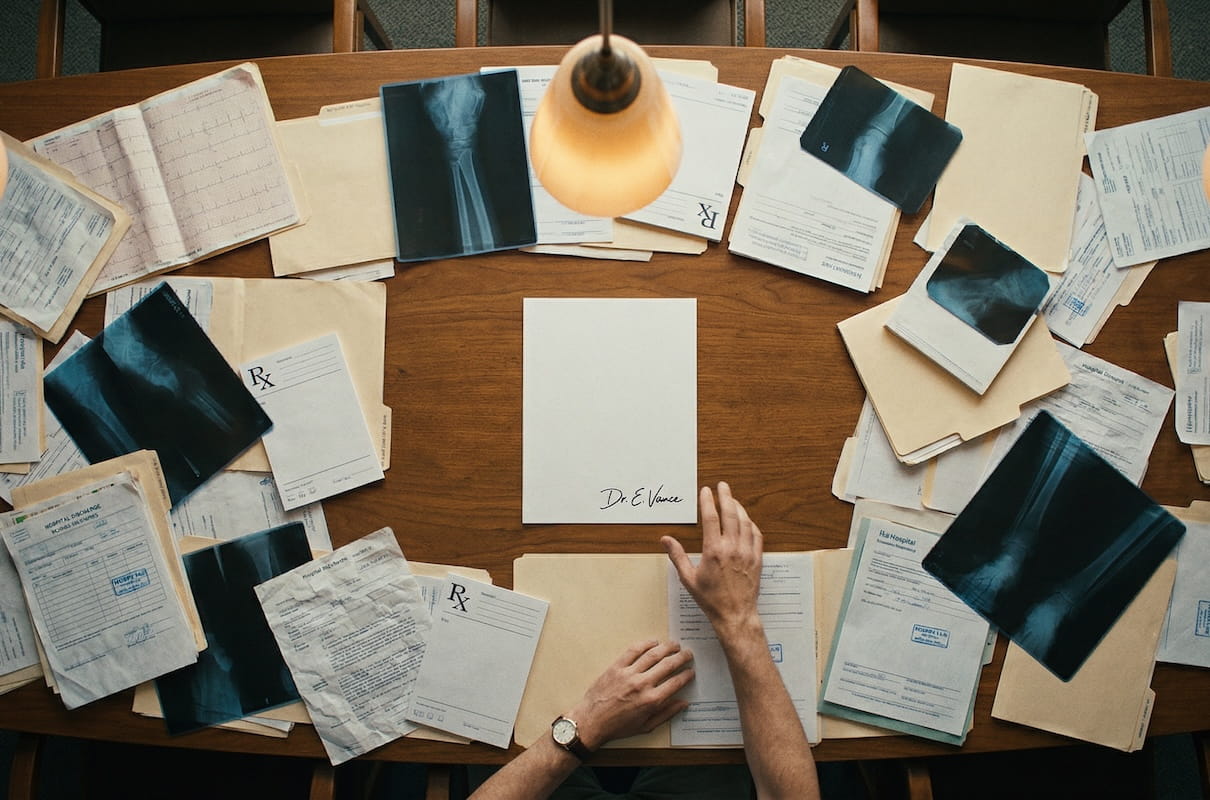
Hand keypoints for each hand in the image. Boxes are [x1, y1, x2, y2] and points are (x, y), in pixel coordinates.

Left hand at [566, 640, 693, 750]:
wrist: (592, 722)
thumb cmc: (618, 727)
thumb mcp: (646, 726)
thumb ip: (667, 714)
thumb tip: (683, 703)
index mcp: (651, 701)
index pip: (676, 683)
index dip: (686, 675)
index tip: (691, 671)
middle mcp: (642, 685)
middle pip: (668, 665)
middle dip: (682, 657)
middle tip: (688, 654)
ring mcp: (628, 674)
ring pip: (653, 655)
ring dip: (667, 647)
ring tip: (674, 645)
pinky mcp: (616, 667)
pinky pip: (633, 650)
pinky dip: (645, 644)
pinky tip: (653, 642)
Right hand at [662, 482, 763, 637]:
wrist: (735, 615)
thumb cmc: (711, 599)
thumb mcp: (688, 578)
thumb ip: (677, 556)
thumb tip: (665, 539)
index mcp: (714, 551)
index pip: (710, 518)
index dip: (708, 501)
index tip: (706, 490)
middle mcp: (732, 548)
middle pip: (730, 513)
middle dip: (726, 496)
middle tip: (722, 485)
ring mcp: (747, 553)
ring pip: (745, 522)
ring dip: (739, 507)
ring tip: (732, 499)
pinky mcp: (757, 559)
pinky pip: (756, 535)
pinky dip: (751, 524)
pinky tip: (746, 520)